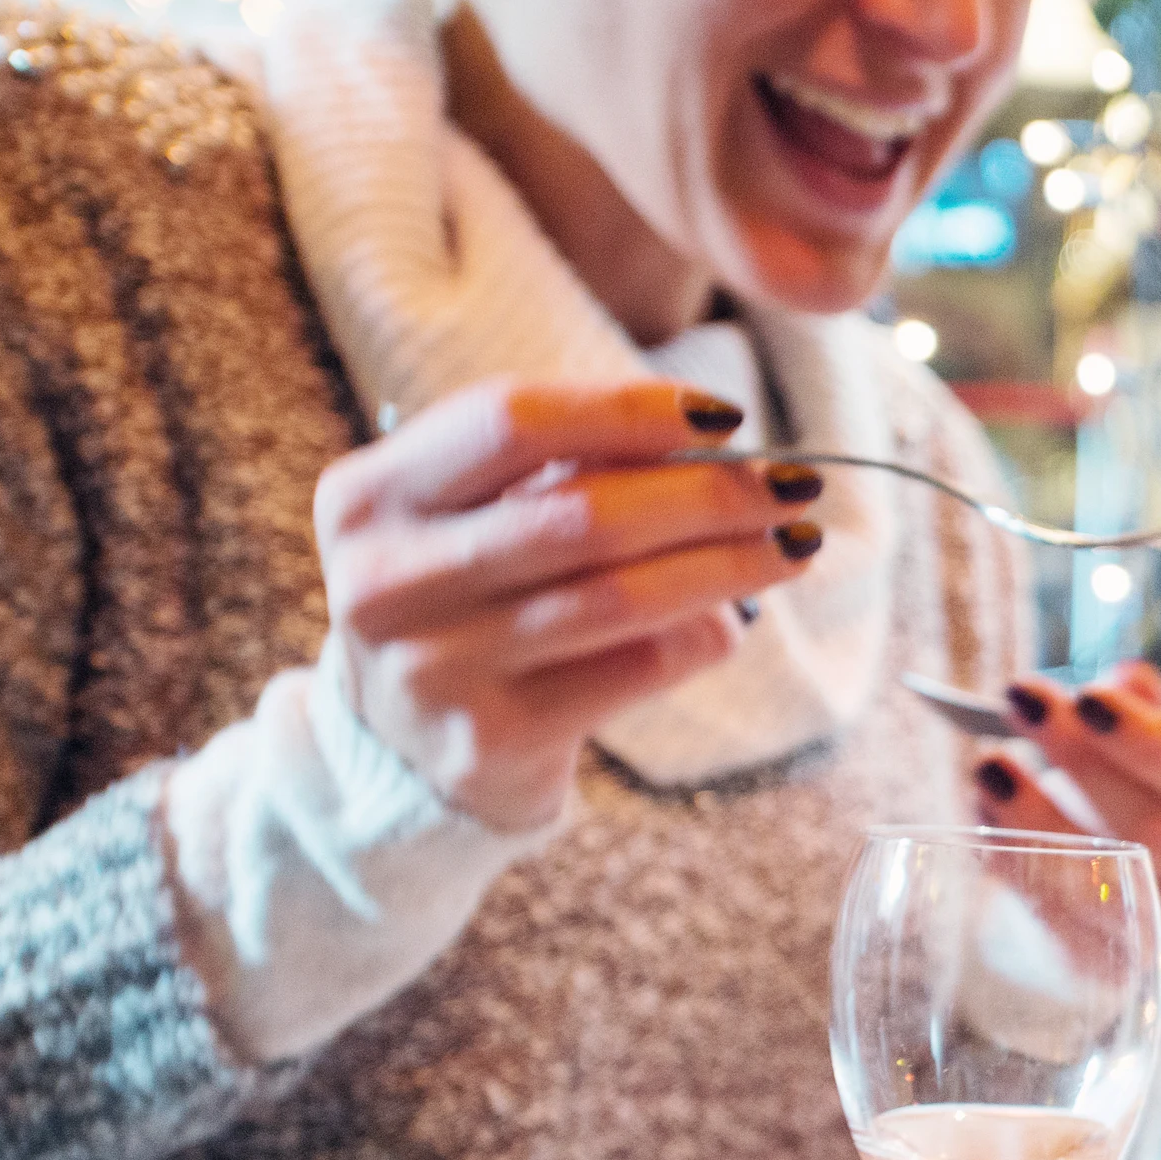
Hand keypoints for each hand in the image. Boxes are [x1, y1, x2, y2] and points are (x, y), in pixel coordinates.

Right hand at [315, 379, 821, 832]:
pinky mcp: (489, 741)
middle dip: (706, 495)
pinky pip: (631, 671)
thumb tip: (712, 437)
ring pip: (617, 598)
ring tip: (791, 547)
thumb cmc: (468, 596)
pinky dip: (697, 637)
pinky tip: (731, 620)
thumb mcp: (479, 514)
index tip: (726, 416)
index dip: (627, 410)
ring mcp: (430, 669)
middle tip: (791, 488)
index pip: (510, 422)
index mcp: (368, 496)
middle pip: (580, 513)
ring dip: (726, 566)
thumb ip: (565, 463)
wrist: (407, 748)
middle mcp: (383, 581)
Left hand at [982, 665, 1160, 979]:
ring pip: (1108, 885)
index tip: (1088, 697)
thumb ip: (1154, 713)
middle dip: (1086, 765)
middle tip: (1025, 707)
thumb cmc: (1159, 800)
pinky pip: (1066, 921)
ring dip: (1039, 817)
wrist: (1133, 889)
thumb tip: (1131, 680)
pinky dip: (1021, 861)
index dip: (1153, 745)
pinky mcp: (1128, 978)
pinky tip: (987, 810)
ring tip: (993, 761)